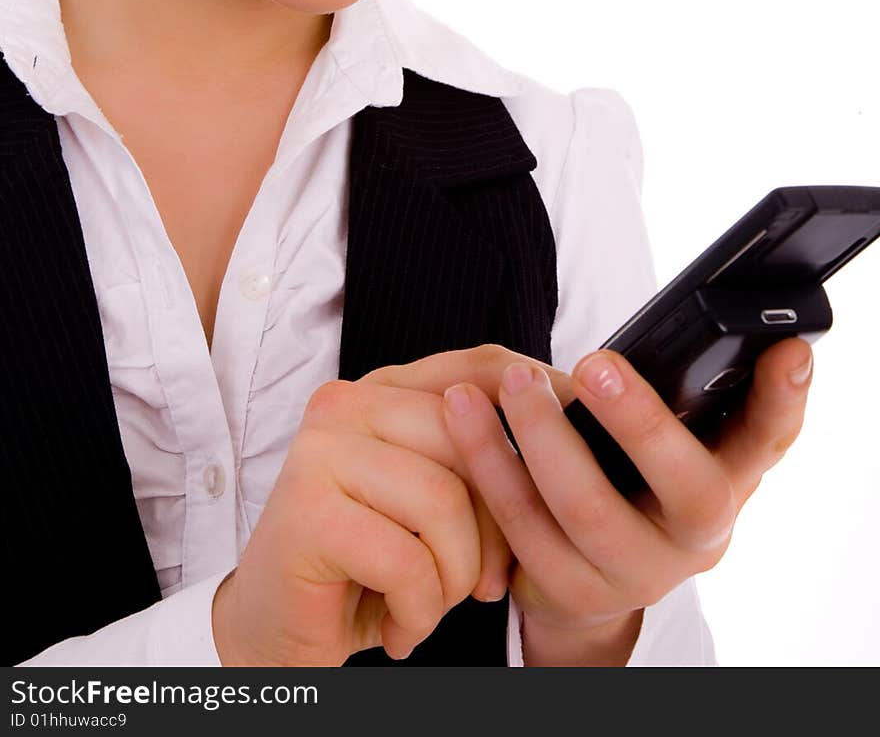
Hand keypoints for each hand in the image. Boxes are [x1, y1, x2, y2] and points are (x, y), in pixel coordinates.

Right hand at [211, 344, 567, 665]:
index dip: (537, 402)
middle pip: (468, 435)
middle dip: (497, 524)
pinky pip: (407, 561)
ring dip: (454, 576)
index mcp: (382, 389)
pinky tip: (399, 626)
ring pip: (443, 501)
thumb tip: (573, 431)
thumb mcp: (436, 502)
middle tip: (487, 584)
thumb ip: (480, 457)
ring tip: (430, 603)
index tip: (585, 445)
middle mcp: (346, 403)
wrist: (278, 634)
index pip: (478, 368)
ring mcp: (320, 452)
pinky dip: (419, 610)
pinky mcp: (306, 513)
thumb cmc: (369, 566)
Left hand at [439, 336, 814, 662]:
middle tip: (593, 362)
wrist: (587, 571)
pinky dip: (489, 464)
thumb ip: (684, 393)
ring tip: (509, 380)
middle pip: (687, 486)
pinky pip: (522, 524)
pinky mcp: (572, 591)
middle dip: (640, 420)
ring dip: (542, 436)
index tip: (784, 349)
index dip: (784, 397)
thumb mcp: (669, 440)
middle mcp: (699, 537)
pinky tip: (463, 415)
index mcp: (729, 481)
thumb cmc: (630, 475)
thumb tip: (684, 328)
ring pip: (588, 508)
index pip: (772, 438)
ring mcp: (638, 573)